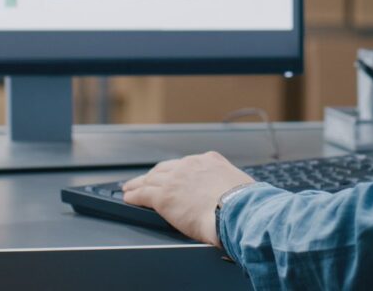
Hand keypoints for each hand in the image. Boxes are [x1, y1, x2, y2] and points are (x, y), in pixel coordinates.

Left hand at [122, 151, 254, 247]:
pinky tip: (128, 198)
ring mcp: (175, 179)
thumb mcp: (240, 185)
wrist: (235, 211)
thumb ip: (229, 187)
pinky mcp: (163, 196)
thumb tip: (231, 196)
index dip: (177, 171)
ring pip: (150, 179)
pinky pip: (142, 194)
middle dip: (154, 174)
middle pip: (165, 168)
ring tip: (130, 188)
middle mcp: (190, 165)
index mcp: (209, 160)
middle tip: (146, 179)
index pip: (187, 164)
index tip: (172, 176)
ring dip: (138, 184)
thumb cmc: (243, 204)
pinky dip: (133, 195)